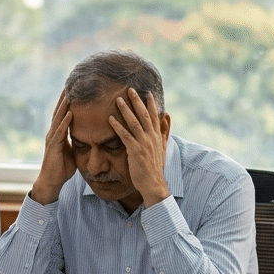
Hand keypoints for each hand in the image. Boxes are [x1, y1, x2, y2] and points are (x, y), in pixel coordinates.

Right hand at [29, 90, 74, 204]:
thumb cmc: (62, 168)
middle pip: (59, 111)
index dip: (68, 102)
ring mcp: (52, 139)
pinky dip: (64, 122)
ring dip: (64, 106)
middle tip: (70, 83)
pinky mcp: (53, 146)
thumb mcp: (72, 152)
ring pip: (58, 118)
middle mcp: (54, 133)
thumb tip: (87, 137)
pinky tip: (70, 113)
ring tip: (69, 93)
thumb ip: (77, 143)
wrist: (51, 182)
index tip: (74, 89)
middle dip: (64, 98)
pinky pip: (60, 132)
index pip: (64, 114)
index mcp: (59, 134)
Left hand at [110, 88, 171, 207]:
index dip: (151, 104)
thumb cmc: (154, 170)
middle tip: (130, 89)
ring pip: (134, 122)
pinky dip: (118, 126)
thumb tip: (163, 127)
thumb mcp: (160, 151)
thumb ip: (161, 137)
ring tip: (118, 99)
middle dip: (137, 101)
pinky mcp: (135, 151)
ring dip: (126, 110)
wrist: (153, 184)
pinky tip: (110, 119)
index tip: (147, 93)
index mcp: (156, 137)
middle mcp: (151, 137)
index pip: (154, 116)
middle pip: (143, 115)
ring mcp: (144, 144)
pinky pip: (125, 136)